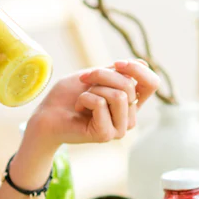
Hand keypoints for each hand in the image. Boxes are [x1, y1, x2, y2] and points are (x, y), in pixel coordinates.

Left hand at [25, 59, 159, 150]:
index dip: (138, 70)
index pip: (151, 84)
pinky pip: (101, 103)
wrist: (46, 114)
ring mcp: (119, 128)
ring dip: (93, 89)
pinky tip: (78, 109)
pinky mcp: (106, 135)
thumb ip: (117, 73)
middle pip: (129, 84)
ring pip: (119, 94)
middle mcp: (129, 117)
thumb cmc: (68, 95)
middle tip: (83, 81)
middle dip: (101, 75)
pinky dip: (84, 99)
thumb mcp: (95, 76)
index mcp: (130, 102)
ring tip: (82, 98)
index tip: (117, 63)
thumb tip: (143, 64)